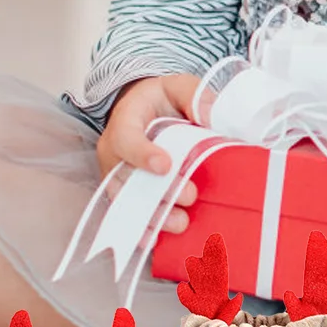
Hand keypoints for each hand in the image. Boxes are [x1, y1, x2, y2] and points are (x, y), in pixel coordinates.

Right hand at [96, 73, 201, 233]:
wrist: (148, 109)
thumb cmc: (163, 98)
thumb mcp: (179, 86)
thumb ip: (194, 96)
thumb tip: (212, 114)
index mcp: (125, 120)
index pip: (126, 137)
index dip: (142, 154)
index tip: (165, 165)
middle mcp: (114, 151)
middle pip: (125, 177)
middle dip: (155, 191)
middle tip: (190, 196)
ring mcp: (117, 176)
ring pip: (126, 201)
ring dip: (152, 215)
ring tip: (181, 223)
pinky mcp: (126, 193)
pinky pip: (130, 213)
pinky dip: (143, 228)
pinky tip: (159, 240)